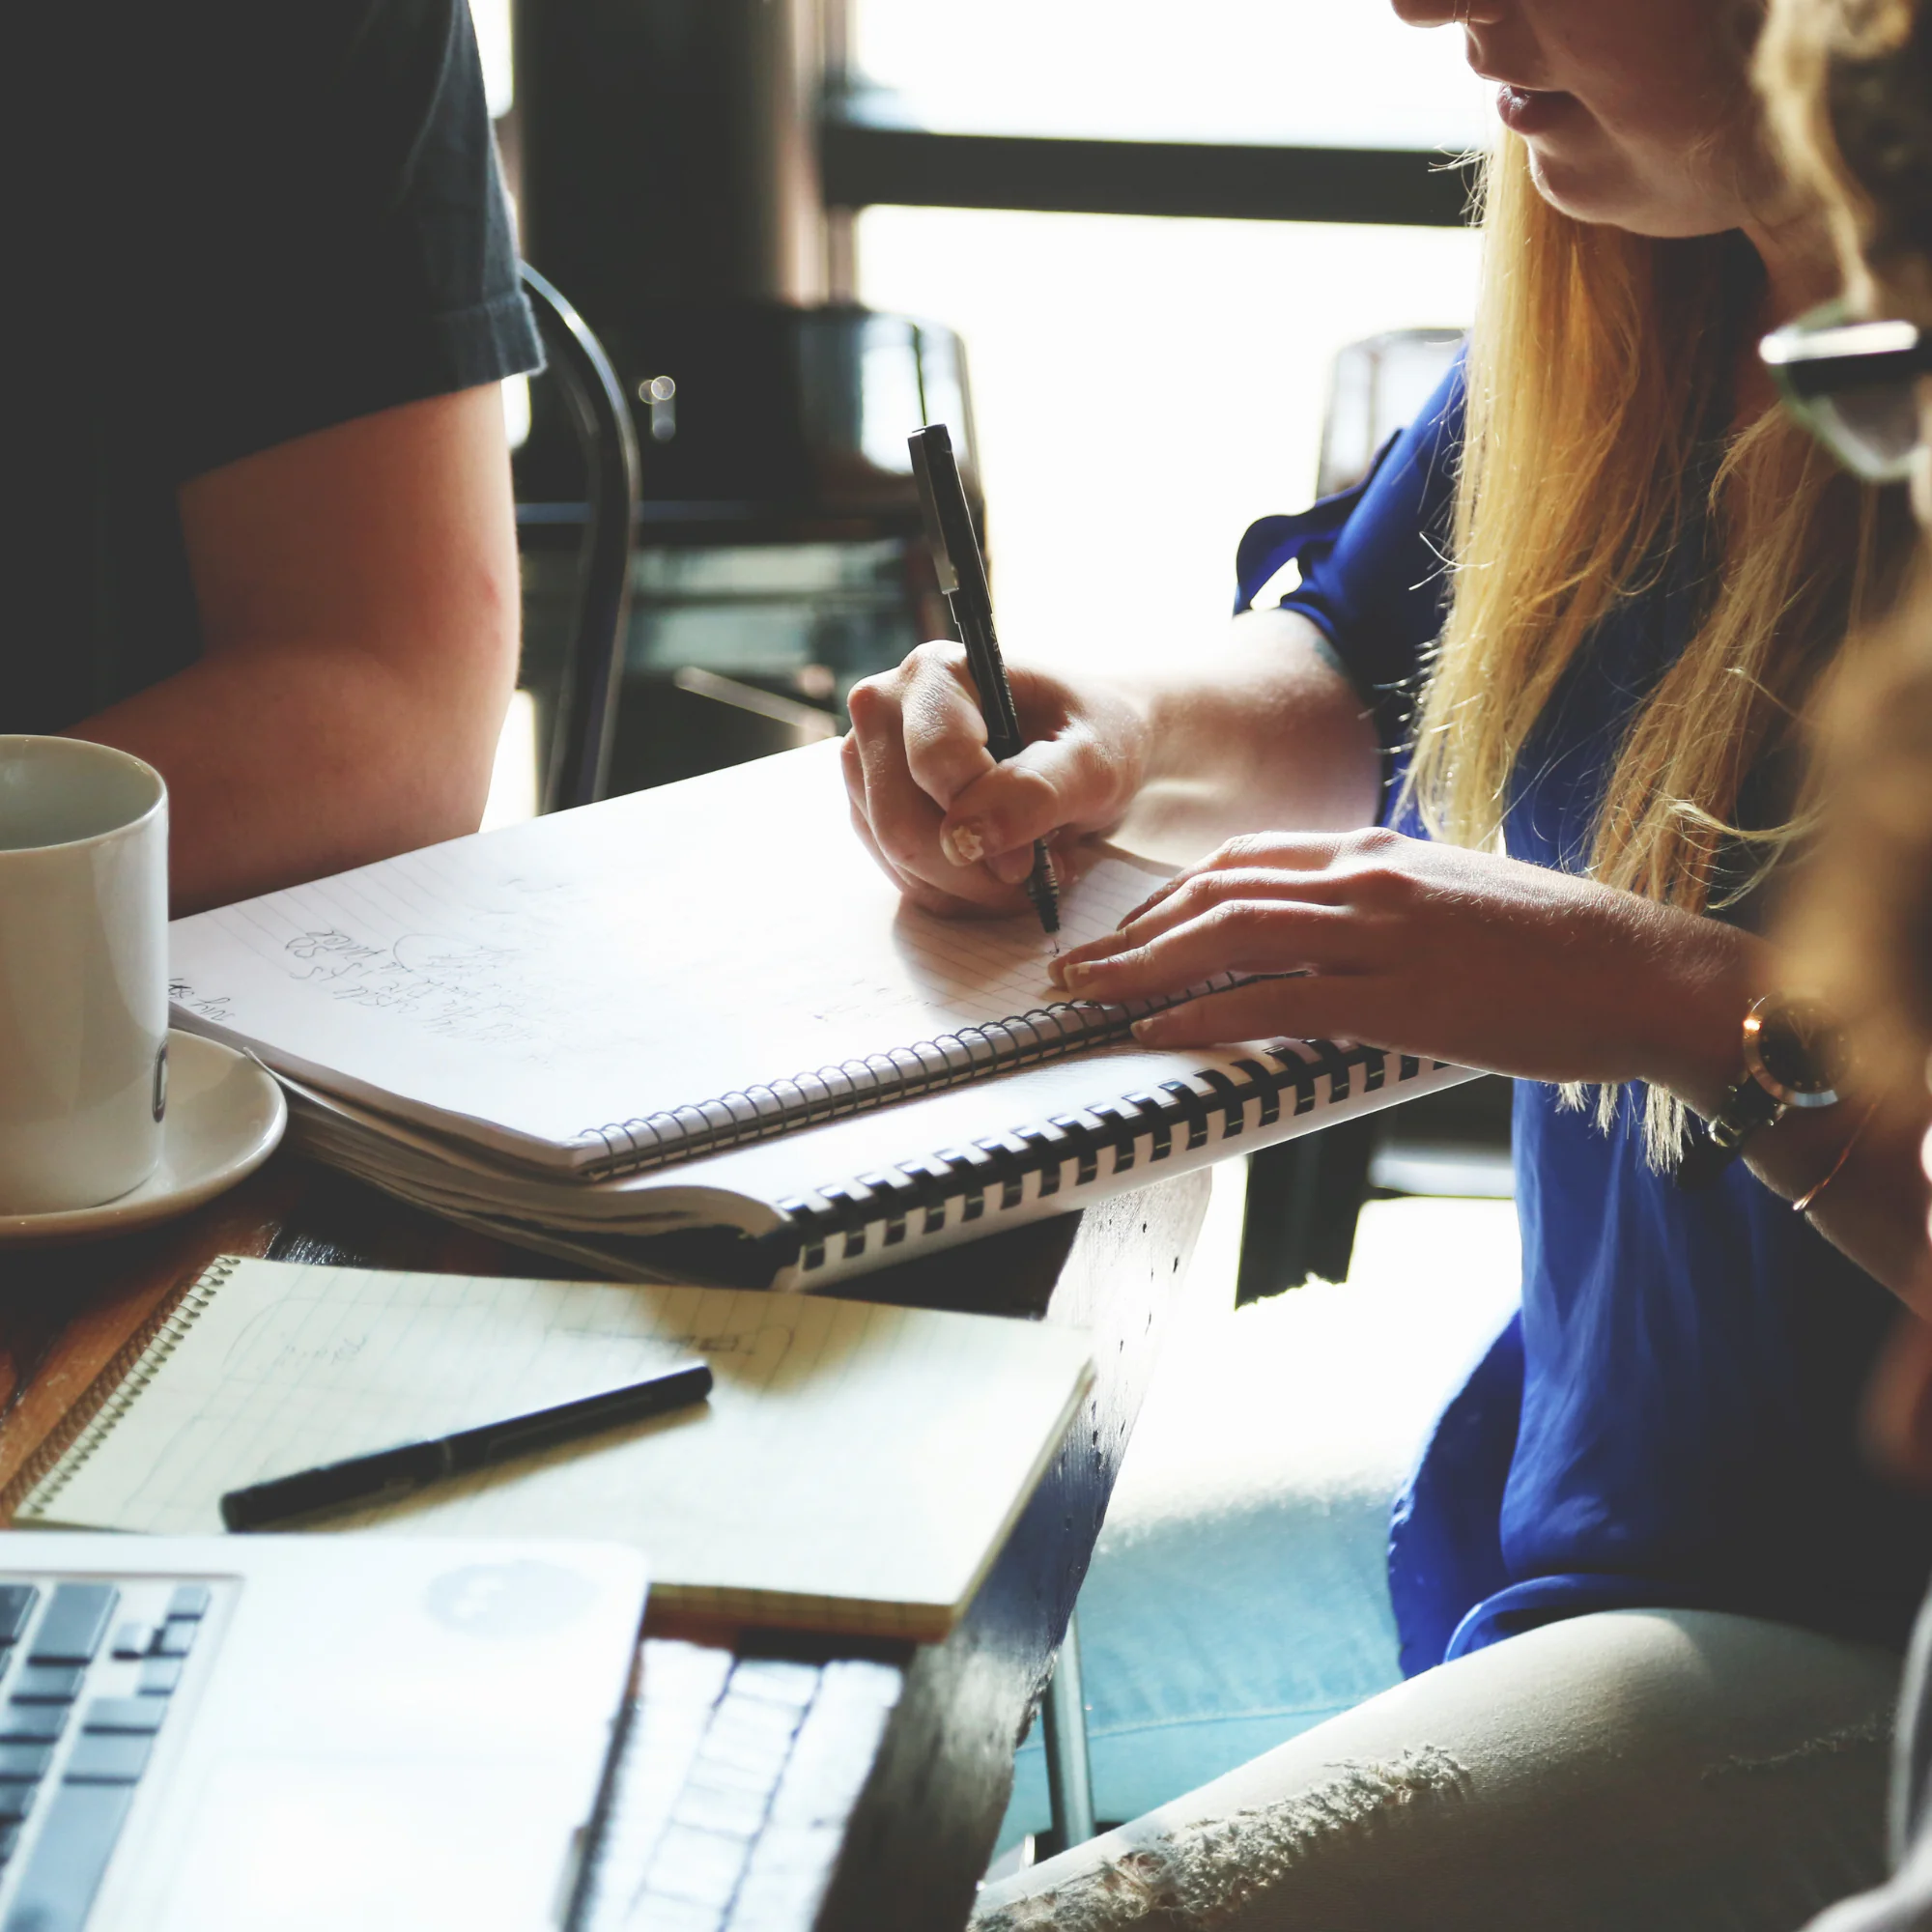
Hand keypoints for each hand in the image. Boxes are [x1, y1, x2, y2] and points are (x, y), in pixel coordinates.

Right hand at [842, 641, 1147, 916]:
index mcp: (936, 672)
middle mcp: (884, 709)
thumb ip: (1037, 790)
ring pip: (898, 858)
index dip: (987, 822)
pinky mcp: (872, 807)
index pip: (934, 763)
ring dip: (969, 886)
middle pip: (901, 823)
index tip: (1036, 856)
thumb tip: (966, 838)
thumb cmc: (1096, 737)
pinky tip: (998, 871)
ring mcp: (869, 762)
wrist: (1087, 746)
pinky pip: (902, 876)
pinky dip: (956, 892)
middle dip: (974, 869)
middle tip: (1037, 873)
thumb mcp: (1094, 760)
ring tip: (1027, 866)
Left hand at [1049, 828, 1756, 1097]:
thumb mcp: (1455, 898)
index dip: (1169, 895)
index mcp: (1377, 851)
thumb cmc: (1559, 947)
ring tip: (1089, 996)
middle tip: (1075, 966)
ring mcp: (1380, 932)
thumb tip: (1327, 933)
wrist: (1646, 972)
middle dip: (1133, 930)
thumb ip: (1382, 905)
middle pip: (1216, 890)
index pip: (1243, 859)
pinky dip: (1205, 1016)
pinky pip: (1277, 1000)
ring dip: (1143, 968)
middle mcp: (1366, 876)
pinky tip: (1159, 1034)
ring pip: (1229, 936)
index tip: (1126, 929)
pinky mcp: (1400, 996)